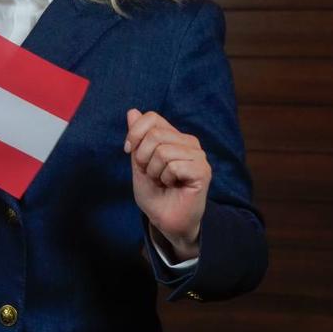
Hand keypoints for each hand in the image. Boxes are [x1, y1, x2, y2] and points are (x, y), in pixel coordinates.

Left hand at [125, 108, 211, 260]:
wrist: (166, 220)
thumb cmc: (155, 194)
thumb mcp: (139, 163)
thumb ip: (137, 139)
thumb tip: (132, 110)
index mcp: (175, 137)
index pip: (152, 117)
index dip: (135, 133)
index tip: (129, 152)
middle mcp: (189, 142)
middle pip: (155, 134)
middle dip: (143, 158)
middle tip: (152, 174)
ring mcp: (198, 156)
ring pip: (163, 151)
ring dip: (155, 171)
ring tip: (163, 181)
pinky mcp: (203, 171)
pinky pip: (174, 165)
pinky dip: (167, 178)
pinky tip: (174, 186)